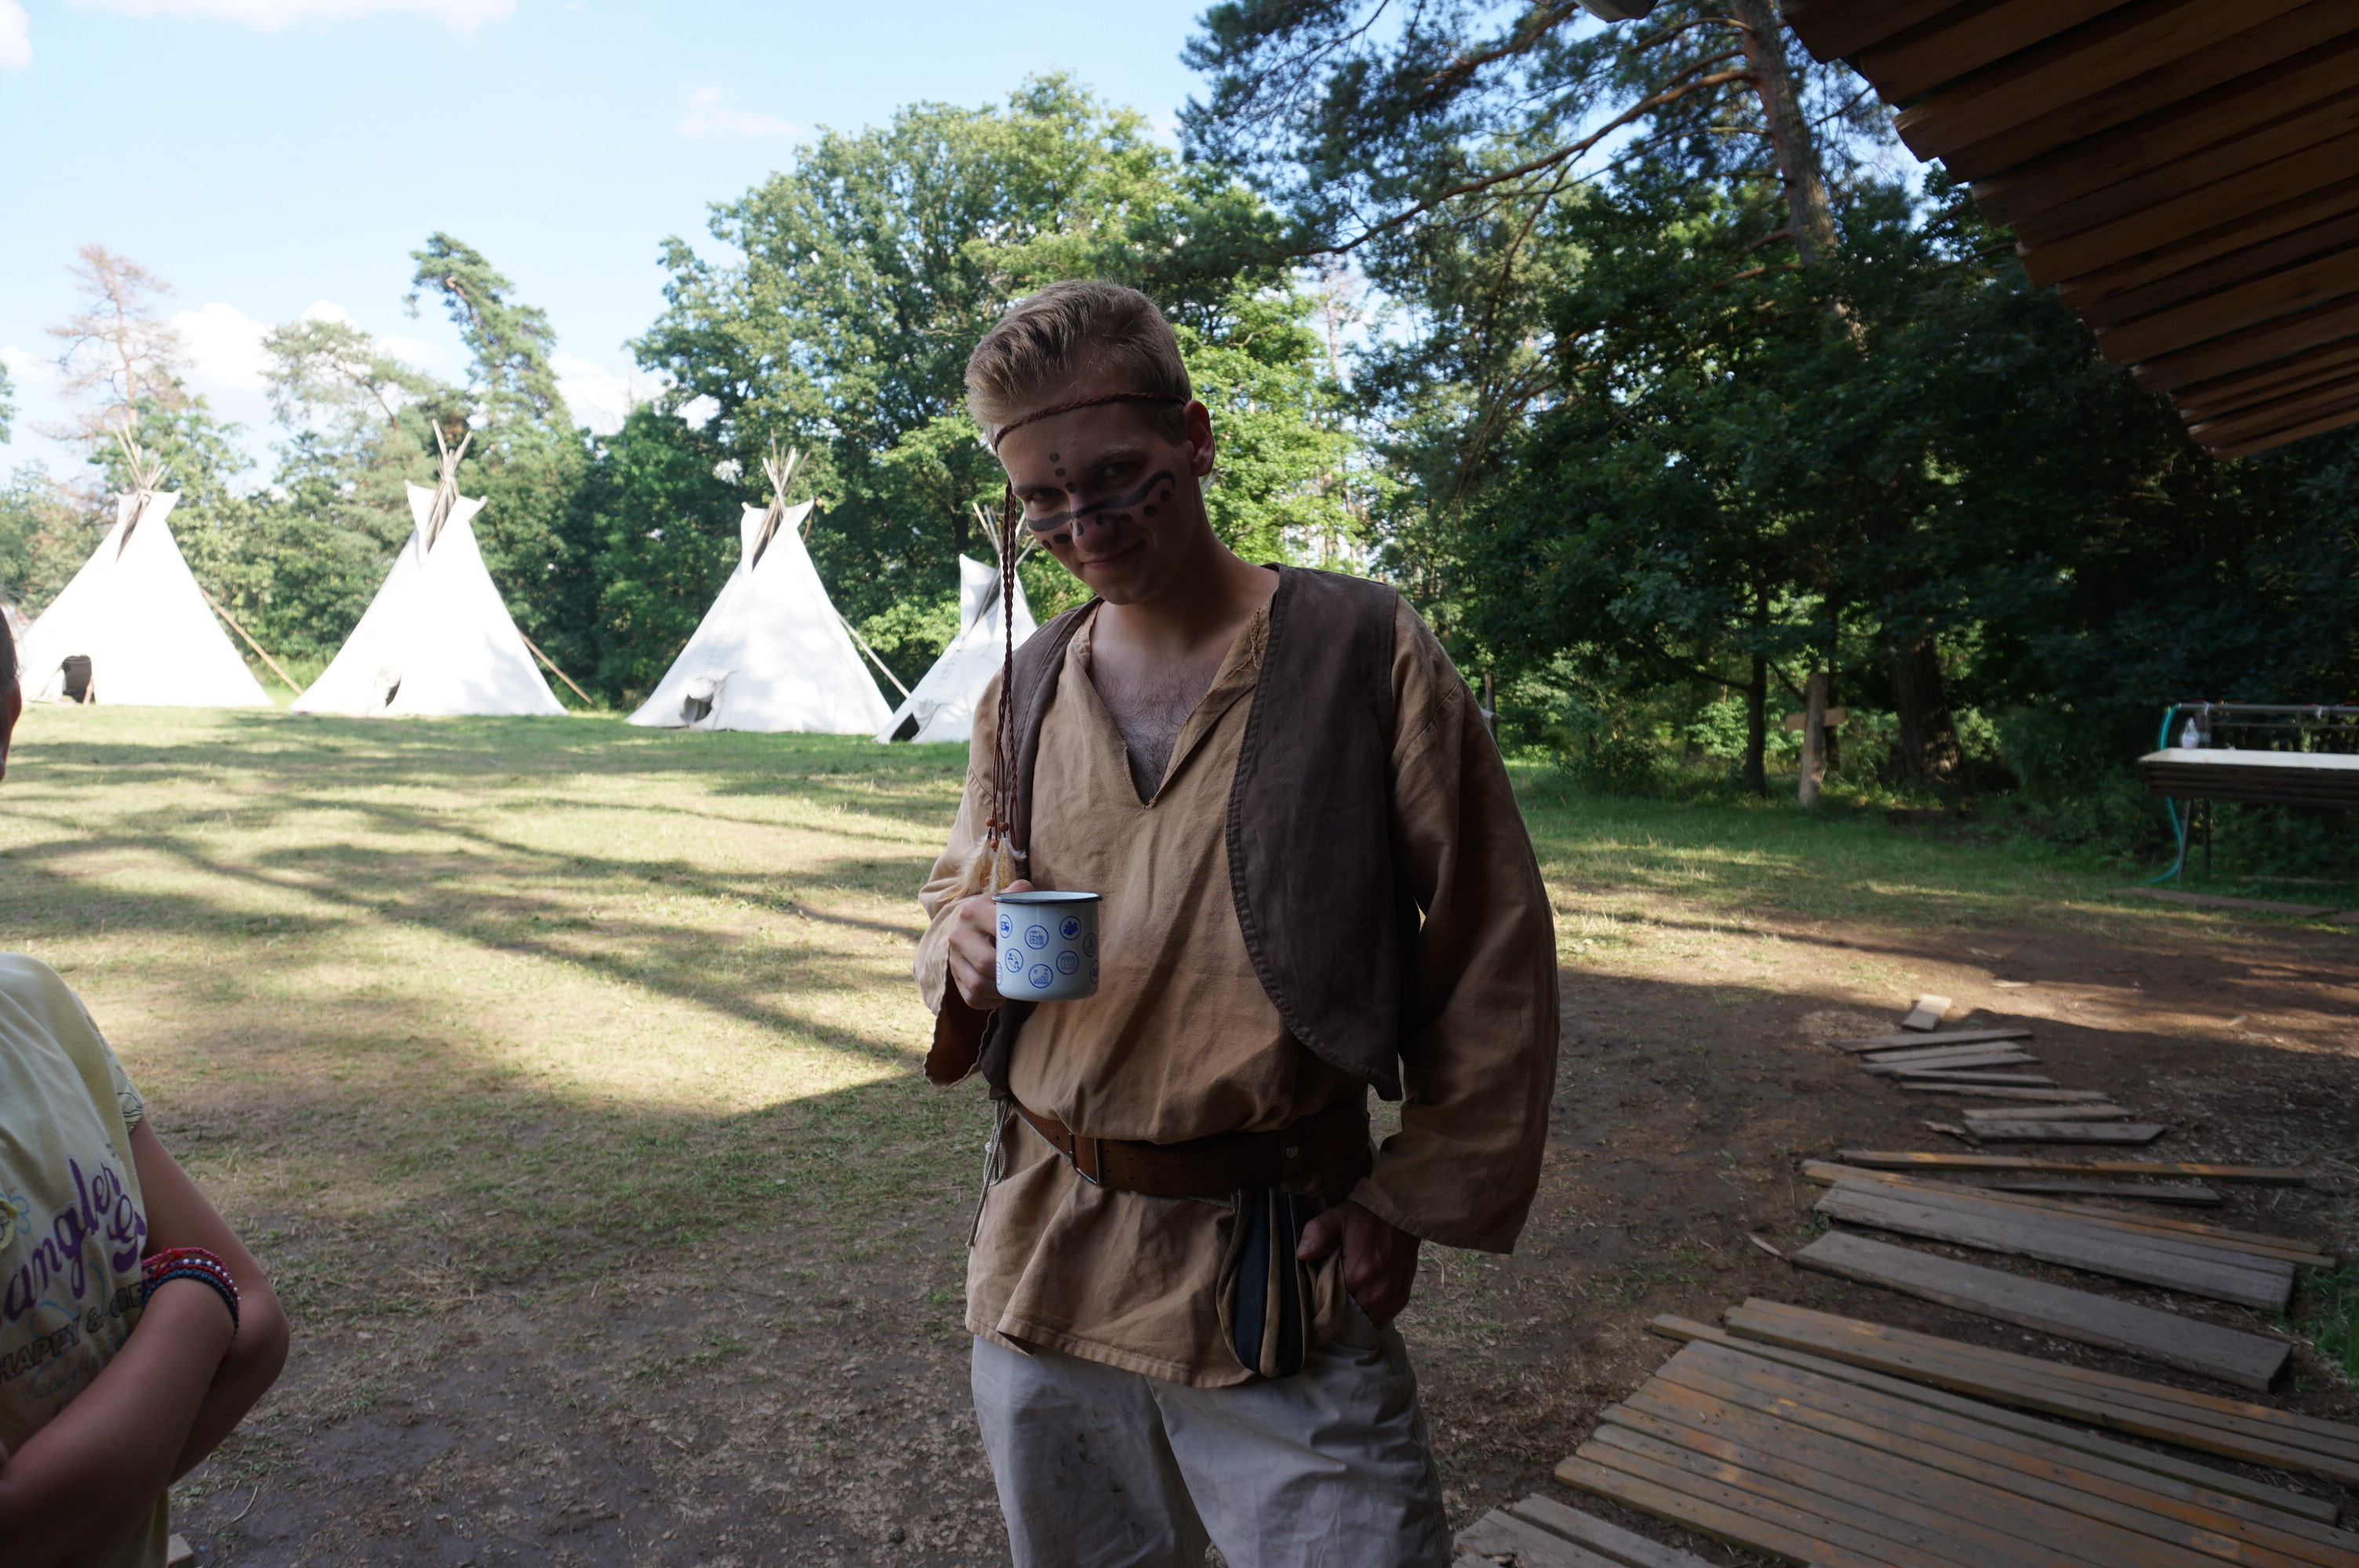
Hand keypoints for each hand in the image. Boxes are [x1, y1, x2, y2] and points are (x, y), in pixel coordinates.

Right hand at [946, 878, 1029, 1010]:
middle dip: (1010, 972)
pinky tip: (1002, 996)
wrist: (970, 923)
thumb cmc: (997, 912)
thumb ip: (1022, 892)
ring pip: (977, 984)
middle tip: (1027, 972)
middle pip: (986, 962)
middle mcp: (959, 934)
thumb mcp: (1007, 898)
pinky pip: (971, 998)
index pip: (998, 930)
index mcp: (974, 911)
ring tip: (1016, 986)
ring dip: (1000, 991)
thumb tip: (1039, 898)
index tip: (1036, 949)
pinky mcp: (953, 977)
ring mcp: (954, 958)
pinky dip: (990, 1002)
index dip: (1019, 944)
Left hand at [1296, 1200, 1420, 1324]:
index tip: (1314, 1293)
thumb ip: (1316, 1232)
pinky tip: (1359, 1304)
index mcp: (1357, 1274)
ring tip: (1343, 1301)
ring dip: (1352, 1315)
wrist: (1400, 1214)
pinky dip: (1368, 1316)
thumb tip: (1301, 1254)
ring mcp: (1390, 1298)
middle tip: (1326, 1297)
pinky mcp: (1400, 1299)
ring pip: (1363, 1321)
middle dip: (1335, 1309)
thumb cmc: (1365, 1216)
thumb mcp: (1337, 1216)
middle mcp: (1376, 1292)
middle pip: (1346, 1315)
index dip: (1320, 1299)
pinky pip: (1379, 1321)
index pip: (1329, 1302)